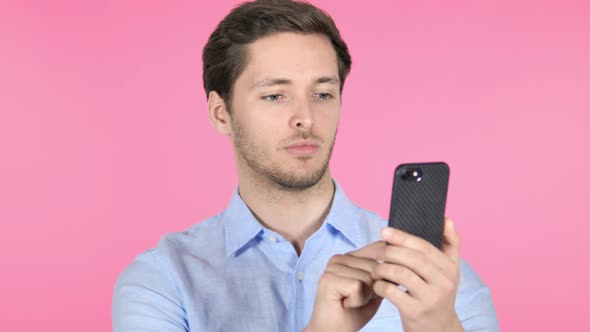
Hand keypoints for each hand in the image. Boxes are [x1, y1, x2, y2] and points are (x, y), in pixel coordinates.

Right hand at [305, 242, 385, 331]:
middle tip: (355, 298)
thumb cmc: (354, 312)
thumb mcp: (374, 289)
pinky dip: (357, 301)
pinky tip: (345, 304)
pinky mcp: (328, 279)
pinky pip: (357, 286)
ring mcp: (332, 267)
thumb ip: (383, 273)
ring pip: (368, 278)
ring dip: (364, 297)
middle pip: (375, 267)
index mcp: (349, 256)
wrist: (334, 331)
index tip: (369, 289)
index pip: (378, 250)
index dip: (384, 272)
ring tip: (349, 301)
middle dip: (373, 289)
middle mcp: (339, 258)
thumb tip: (396, 260)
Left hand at [371, 217, 463, 331]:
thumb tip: (447, 219)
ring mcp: (431, 298)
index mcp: (450, 269)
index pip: (425, 247)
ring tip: (375, 269)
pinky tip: (377, 285)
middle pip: (413, 259)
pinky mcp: (416, 312)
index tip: (385, 231)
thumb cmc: (438, 295)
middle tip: (376, 250)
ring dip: (383, 268)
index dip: (403, 237)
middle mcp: (444, 283)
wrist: (439, 330)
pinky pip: (393, 292)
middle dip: (391, 251)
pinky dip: (381, 286)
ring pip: (402, 274)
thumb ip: (449, 245)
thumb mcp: (449, 272)